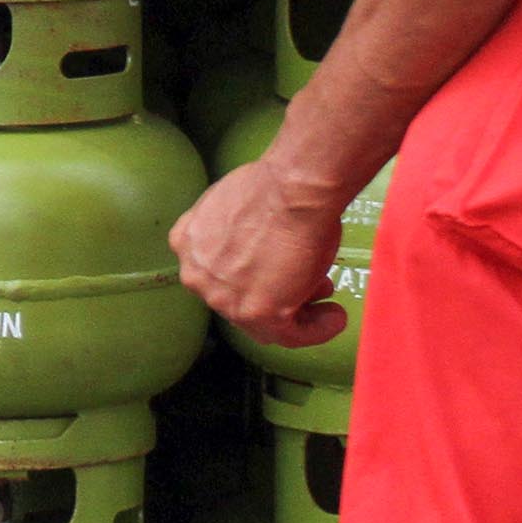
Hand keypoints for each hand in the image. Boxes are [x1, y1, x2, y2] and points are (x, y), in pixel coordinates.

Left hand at [171, 153, 356, 352]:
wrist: (293, 189)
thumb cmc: (274, 188)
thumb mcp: (236, 207)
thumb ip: (237, 236)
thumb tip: (266, 249)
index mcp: (187, 243)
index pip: (217, 272)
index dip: (251, 273)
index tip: (276, 268)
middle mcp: (198, 276)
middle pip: (238, 297)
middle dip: (275, 290)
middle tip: (305, 281)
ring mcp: (224, 299)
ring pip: (263, 319)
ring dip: (298, 310)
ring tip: (327, 297)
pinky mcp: (258, 314)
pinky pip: (291, 334)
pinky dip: (316, 330)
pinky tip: (334, 318)